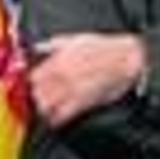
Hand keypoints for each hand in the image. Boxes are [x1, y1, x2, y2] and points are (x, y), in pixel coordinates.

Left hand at [29, 33, 146, 128]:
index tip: (34, 83)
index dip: (32, 81)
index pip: (32, 77)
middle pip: (35, 94)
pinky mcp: (81, 104)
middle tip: (40, 95)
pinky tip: (57, 116)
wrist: (127, 59)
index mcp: (58, 60)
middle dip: (36, 95)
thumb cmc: (105, 48)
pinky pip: (60, 117)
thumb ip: (53, 44)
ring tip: (47, 106)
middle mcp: (61, 77)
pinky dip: (55, 119)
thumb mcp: (76, 39)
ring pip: (44, 107)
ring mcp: (71, 91)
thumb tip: (37, 47)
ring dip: (43, 108)